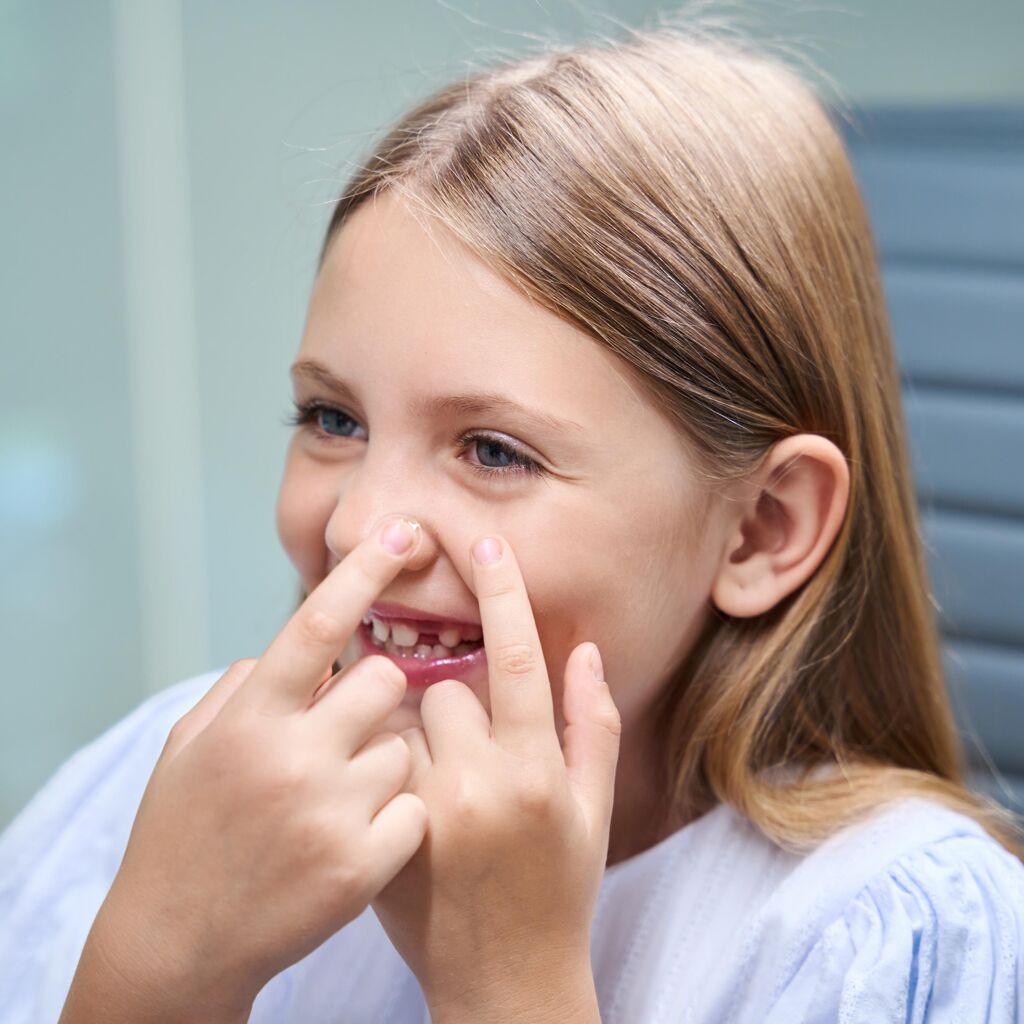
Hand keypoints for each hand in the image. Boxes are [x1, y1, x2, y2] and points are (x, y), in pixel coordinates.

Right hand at [64, 515, 429, 1022]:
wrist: (179, 943)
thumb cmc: (185, 830)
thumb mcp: (191, 744)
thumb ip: (246, 686)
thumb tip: (301, 649)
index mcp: (248, 718)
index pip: (317, 624)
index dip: (364, 570)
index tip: (404, 531)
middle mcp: (291, 756)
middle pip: (385, 680)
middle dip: (376, 697)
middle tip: (346, 731)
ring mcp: (329, 813)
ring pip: (406, 746)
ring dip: (385, 762)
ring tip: (339, 798)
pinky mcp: (361, 866)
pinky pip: (415, 807)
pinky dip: (397, 817)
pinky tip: (356, 836)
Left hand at [370, 535, 620, 1018]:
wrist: (503, 984)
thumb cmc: (559, 892)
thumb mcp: (594, 811)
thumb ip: (594, 726)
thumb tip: (584, 651)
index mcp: (536, 772)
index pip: (515, 657)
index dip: (501, 590)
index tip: (481, 538)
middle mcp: (477, 788)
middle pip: (444, 687)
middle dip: (452, 700)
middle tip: (467, 749)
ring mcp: (422, 816)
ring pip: (399, 721)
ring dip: (415, 730)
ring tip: (437, 780)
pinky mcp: (380, 839)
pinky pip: (371, 763)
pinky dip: (383, 762)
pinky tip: (398, 797)